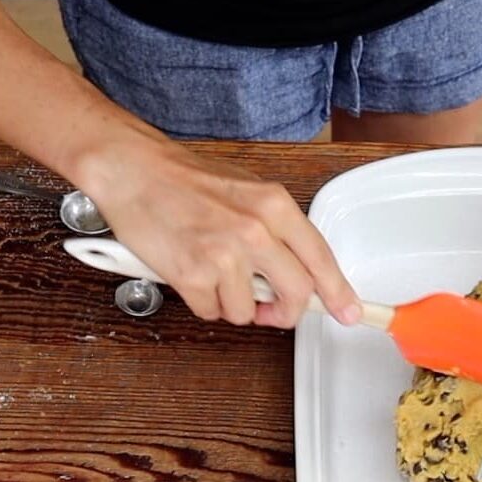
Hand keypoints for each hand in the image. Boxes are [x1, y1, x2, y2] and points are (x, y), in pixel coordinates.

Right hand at [78, 136, 359, 327]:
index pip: (321, 258)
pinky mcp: (192, 274)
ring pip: (248, 311)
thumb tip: (301, 269)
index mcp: (275, 206)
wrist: (133, 169)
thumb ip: (277, 229)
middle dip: (285, 311)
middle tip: (271, 309)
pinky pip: (212, 312)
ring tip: (215, 275)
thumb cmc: (186, 180)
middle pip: (296, 294)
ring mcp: (224, 254)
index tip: (348, 312)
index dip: (338, 292)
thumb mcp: (249, 191)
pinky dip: (204, 302)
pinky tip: (192, 274)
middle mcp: (256, 230)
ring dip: (234, 304)